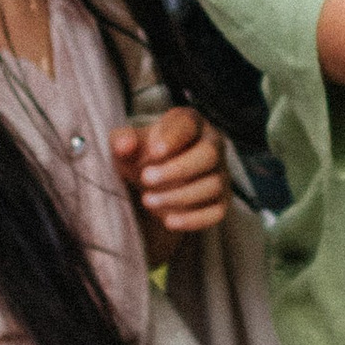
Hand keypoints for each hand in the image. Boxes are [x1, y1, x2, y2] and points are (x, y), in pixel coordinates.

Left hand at [113, 106, 230, 247]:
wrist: (154, 180)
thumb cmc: (143, 155)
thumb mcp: (127, 145)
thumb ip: (122, 140)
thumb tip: (124, 145)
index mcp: (190, 123)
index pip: (189, 124)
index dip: (173, 138)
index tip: (153, 152)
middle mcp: (212, 144)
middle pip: (209, 154)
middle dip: (178, 169)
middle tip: (146, 179)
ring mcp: (220, 173)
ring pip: (213, 185)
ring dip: (180, 196)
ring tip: (147, 201)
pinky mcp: (221, 201)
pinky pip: (217, 212)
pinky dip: (194, 219)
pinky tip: (169, 221)